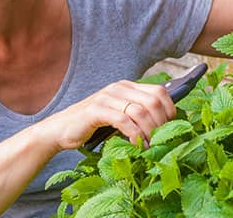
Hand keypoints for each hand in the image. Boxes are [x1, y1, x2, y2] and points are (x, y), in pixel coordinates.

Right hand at [39, 80, 175, 150]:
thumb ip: (137, 115)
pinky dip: (134, 135)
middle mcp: (119, 88)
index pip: (159, 91)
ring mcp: (107, 97)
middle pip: (153, 101)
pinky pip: (123, 121)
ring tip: (151, 146)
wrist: (62, 129)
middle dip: (162, 123)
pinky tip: (137, 146)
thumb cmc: (94, 126)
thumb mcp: (119, 116)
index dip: (170, 110)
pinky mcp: (96, 110)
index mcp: (127, 86)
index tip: (171, 128)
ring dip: (150, 131)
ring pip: (140, 111)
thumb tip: (166, 127)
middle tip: (162, 141)